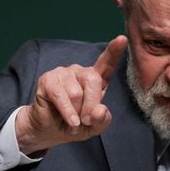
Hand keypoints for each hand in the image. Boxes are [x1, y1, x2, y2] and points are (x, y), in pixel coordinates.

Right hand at [15, 35, 127, 154]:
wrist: (48, 131)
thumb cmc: (74, 125)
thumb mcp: (94, 127)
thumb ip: (102, 119)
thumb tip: (99, 110)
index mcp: (96, 79)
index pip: (107, 63)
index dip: (114, 51)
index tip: (122, 39)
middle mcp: (80, 71)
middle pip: (93, 80)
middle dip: (91, 105)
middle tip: (85, 121)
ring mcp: (63, 73)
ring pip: (76, 92)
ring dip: (76, 112)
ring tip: (72, 120)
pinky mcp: (48, 79)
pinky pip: (61, 96)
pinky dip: (67, 112)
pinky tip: (69, 121)